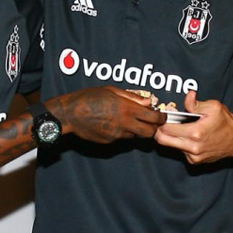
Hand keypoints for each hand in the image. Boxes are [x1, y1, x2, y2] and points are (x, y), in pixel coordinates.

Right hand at [48, 86, 164, 142]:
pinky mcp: (109, 141)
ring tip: (126, 119)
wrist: (70, 114)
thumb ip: (132, 97)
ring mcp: (117, 134)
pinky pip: (121, 137)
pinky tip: (111, 123)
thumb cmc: (88, 98)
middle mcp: (124, 123)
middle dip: (153, 128)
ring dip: (136, 129)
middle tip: (151, 122)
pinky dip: (122, 131)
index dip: (161, 117)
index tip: (161, 116)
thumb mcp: (111, 91)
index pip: (153, 118)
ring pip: (135, 135)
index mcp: (127, 109)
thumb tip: (148, 101)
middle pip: (149, 132)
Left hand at [153, 90, 232, 163]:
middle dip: (159, 130)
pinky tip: (188, 137)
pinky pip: (181, 152)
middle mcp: (193, 147)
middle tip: (162, 123)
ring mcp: (194, 156)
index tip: (162, 116)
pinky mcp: (195, 161)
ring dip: (171, 137)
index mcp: (195, 132)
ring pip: (171, 146)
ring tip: (179, 128)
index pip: (166, 129)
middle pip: (163, 140)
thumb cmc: (226, 122)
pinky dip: (180, 144)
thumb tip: (188, 96)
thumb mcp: (213, 107)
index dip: (162, 121)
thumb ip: (196, 104)